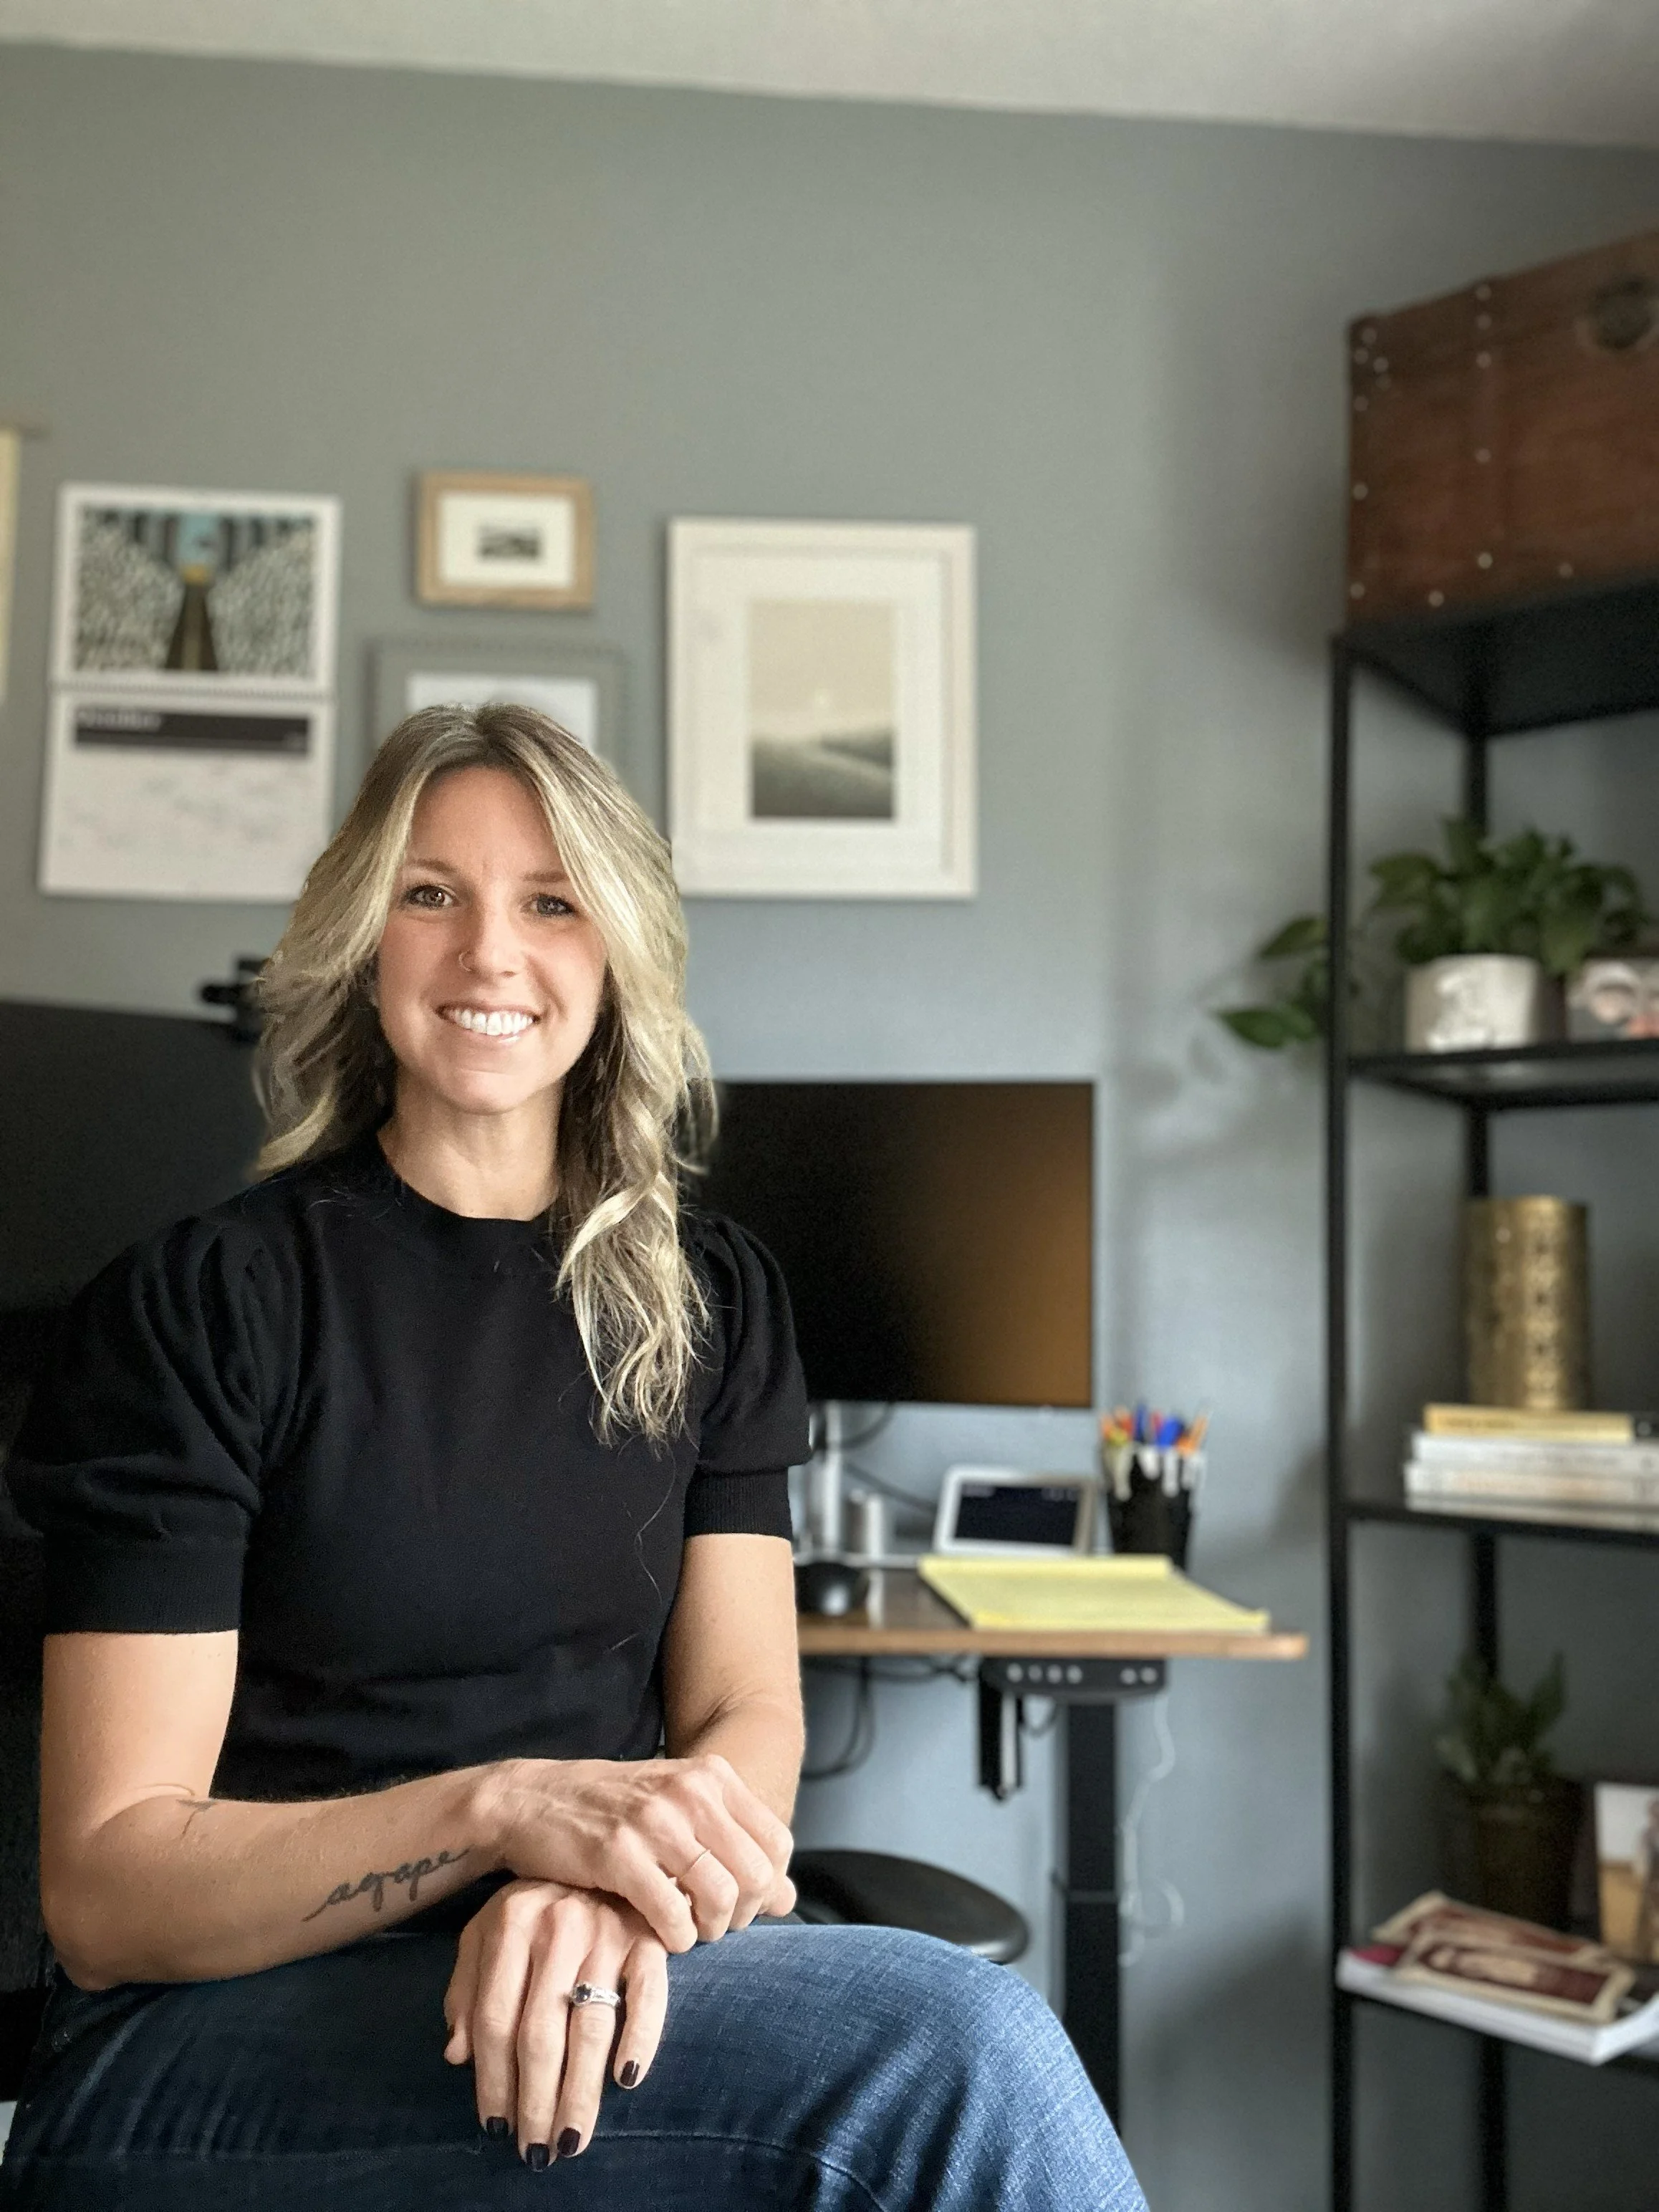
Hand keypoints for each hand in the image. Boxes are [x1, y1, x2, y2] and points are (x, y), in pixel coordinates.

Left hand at [444, 1879, 667, 2164]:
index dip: (492, 2079)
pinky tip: (628, 2079)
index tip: (495, 2126)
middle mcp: (558, 1927)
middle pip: (541, 2032)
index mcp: (512, 1923)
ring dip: (581, 2092)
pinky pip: (648, 1996)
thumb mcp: (487, 1929)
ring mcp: (608, 1932)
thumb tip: (456, 2054)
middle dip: (535, 2100)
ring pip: (591, 2027)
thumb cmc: (536, 1899)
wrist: (600, 1839)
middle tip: (535, 2151)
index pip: (496, 2019)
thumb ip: (466, 1987)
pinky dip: (642, 2038)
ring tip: (571, 2140)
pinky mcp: (650, 1938)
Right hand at [489, 1752, 795, 1951]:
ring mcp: (654, 1821)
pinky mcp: (618, 1854)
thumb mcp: (677, 1809)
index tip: (741, 1905)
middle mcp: (690, 1792)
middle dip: (742, 1914)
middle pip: (755, 1874)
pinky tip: (661, 1935)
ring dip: (710, 1930)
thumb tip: (788, 1899)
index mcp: (710, 1776)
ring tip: (689, 1932)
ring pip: (721, 1896)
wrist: (532, 1799)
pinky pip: (673, 1915)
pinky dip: (676, 1938)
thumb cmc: (610, 1810)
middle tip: (714, 1925)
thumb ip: (733, 1845)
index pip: (777, 1843)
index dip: (767, 1887)